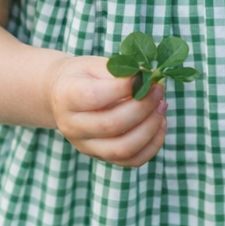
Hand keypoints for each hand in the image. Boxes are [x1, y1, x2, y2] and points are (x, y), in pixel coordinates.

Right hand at [49, 55, 166, 167]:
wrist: (63, 96)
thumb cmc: (83, 77)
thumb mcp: (95, 65)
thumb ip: (119, 71)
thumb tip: (148, 79)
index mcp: (66, 97)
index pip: (93, 97)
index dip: (123, 88)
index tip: (143, 77)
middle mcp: (72, 126)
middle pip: (110, 125)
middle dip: (142, 107)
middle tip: (158, 90)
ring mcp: (86, 146)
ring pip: (122, 148)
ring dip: (150, 128)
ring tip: (161, 107)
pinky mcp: (101, 156)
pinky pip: (132, 160)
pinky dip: (152, 145)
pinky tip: (159, 124)